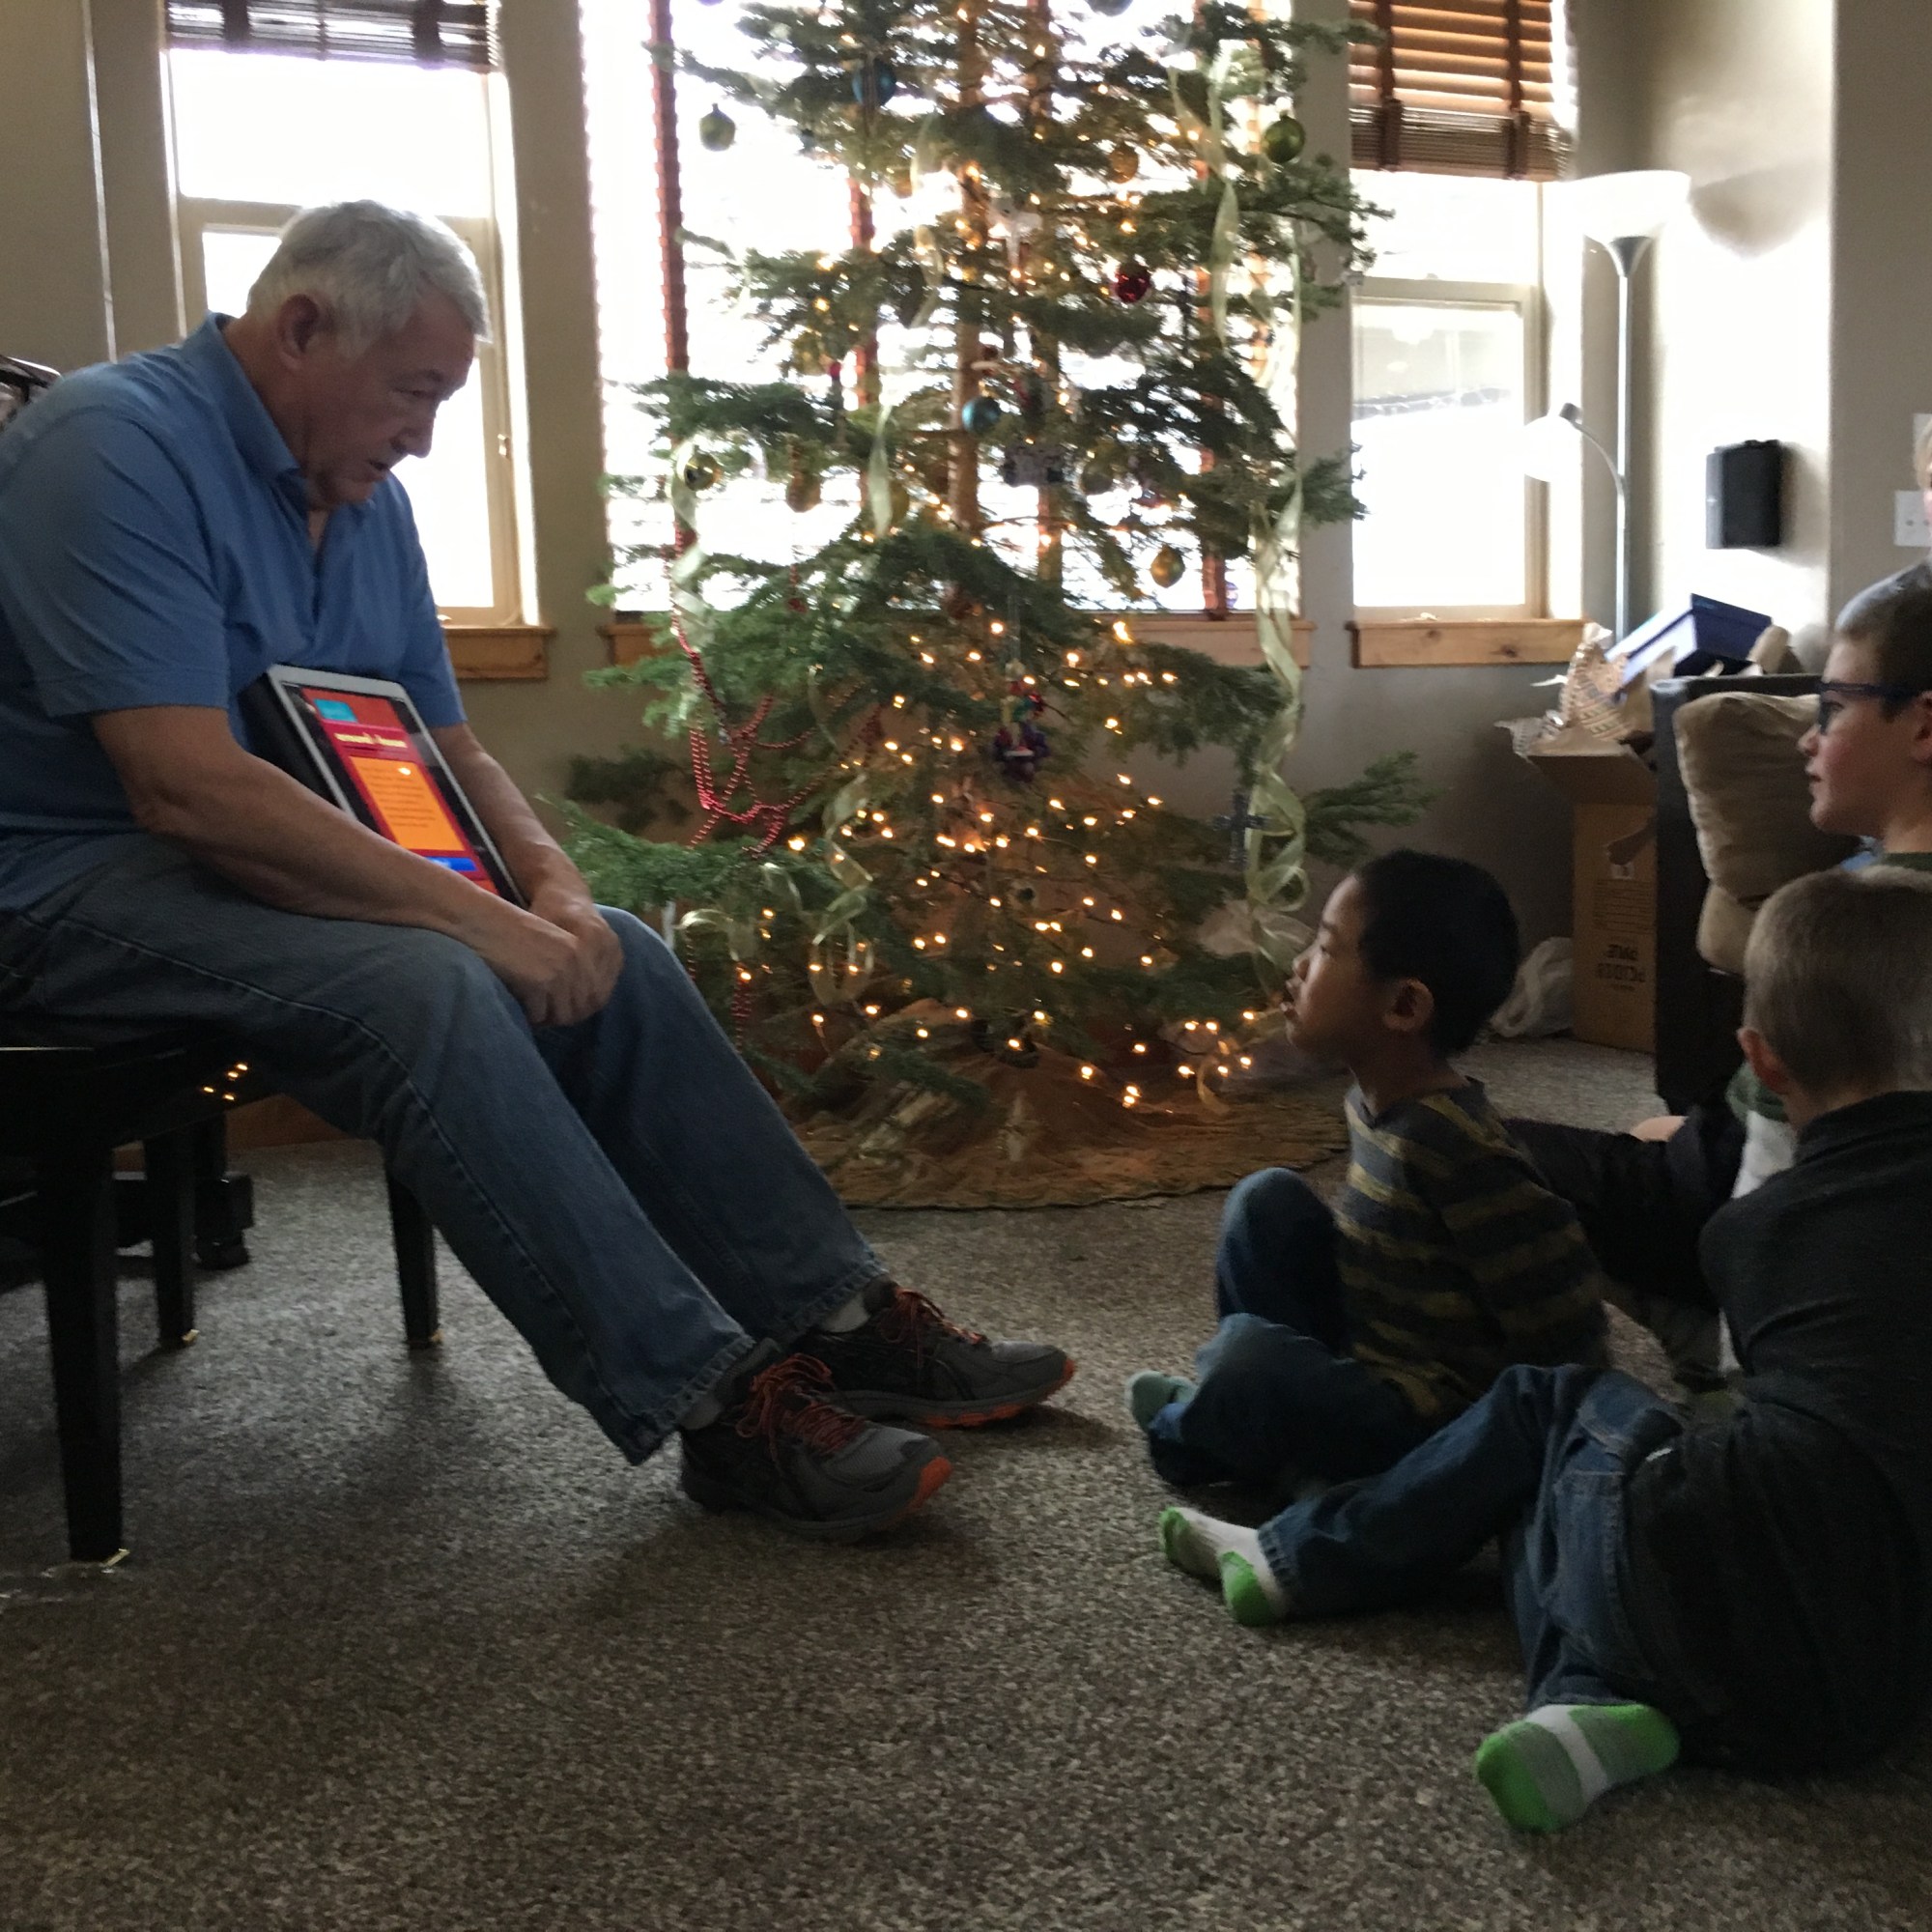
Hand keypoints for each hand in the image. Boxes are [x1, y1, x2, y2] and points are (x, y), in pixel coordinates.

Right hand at [457, 888, 621, 1028]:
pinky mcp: (540, 981)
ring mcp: (561, 971)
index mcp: (588, 950)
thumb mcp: (556, 946)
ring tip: (529, 1010)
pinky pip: (538, 1015)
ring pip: (560, 1016)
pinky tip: (517, 1003)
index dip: (578, 1011)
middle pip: (580, 1010)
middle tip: (541, 1015)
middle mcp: (579, 960)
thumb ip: (576, 971)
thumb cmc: (516, 935)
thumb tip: (584, 1011)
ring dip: (544, 1018)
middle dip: (560, 1017)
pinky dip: (527, 1015)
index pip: (598, 998)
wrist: (485, 920)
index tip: (560, 1012)